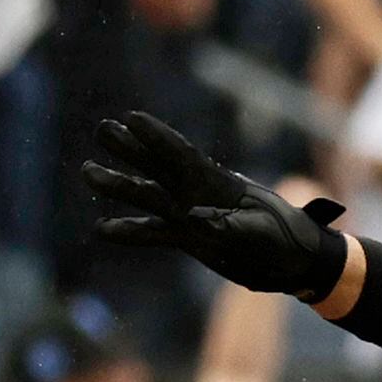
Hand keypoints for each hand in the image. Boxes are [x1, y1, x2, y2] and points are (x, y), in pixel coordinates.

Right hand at [85, 113, 354, 299]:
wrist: (294, 263)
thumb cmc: (287, 240)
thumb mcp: (263, 233)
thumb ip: (233, 225)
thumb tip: (196, 219)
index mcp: (219, 183)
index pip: (182, 155)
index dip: (157, 137)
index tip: (131, 118)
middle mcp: (199, 192)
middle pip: (158, 165)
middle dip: (131, 148)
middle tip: (102, 128)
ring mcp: (191, 212)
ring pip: (149, 195)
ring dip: (120, 185)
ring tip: (88, 171)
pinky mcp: (188, 237)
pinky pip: (153, 232)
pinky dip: (129, 230)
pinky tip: (103, 228)